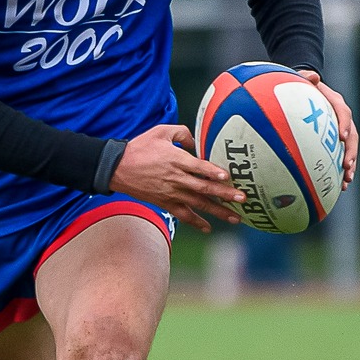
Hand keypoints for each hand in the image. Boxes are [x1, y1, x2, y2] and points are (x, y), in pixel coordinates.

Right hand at [107, 124, 245, 232]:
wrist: (118, 168)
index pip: (198, 167)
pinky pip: (183, 215)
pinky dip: (196, 222)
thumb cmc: (140, 147)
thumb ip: (182, 133)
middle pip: (204, 188)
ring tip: (236, 217)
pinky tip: (209, 227)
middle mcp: (176, 178)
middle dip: (225, 194)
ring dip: (218, 211)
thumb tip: (198, 141)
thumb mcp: (160, 131)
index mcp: (176, 159)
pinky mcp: (165, 203)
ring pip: (198, 204)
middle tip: (242, 199)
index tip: (227, 176)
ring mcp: (171, 193)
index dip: (213, 171)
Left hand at [295, 69, 358, 187]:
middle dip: (350, 152)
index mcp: (336, 103)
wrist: (305, 92)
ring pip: (349, 149)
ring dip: (350, 165)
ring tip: (347, 180)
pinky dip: (341, 171)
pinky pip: (340, 156)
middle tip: (347, 166)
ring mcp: (341, 131)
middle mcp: (342, 119)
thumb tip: (312, 75)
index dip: (343, 124)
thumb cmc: (301, 86)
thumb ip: (305, 77)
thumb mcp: (301, 78)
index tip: (341, 136)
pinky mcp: (335, 142)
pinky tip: (339, 186)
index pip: (343, 112)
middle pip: (352, 136)